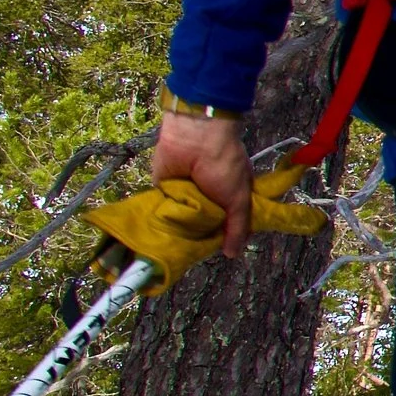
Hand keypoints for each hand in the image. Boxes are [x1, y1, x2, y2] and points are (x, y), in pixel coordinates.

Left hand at [154, 112, 253, 258]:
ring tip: (173, 250)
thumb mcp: (238, 198)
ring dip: (180, 231)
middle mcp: (208, 197)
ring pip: (183, 219)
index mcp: (230, 197)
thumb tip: (232, 254)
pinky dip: (161, 220)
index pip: (228, 224)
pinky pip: (162, 210)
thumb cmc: (224, 166)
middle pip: (205, 224)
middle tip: (194, 256)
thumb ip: (237, 227)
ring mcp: (185, 194)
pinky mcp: (163, 190)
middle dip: (201, 238)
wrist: (195, 139)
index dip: (224, 238)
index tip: (218, 253)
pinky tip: (157, 236)